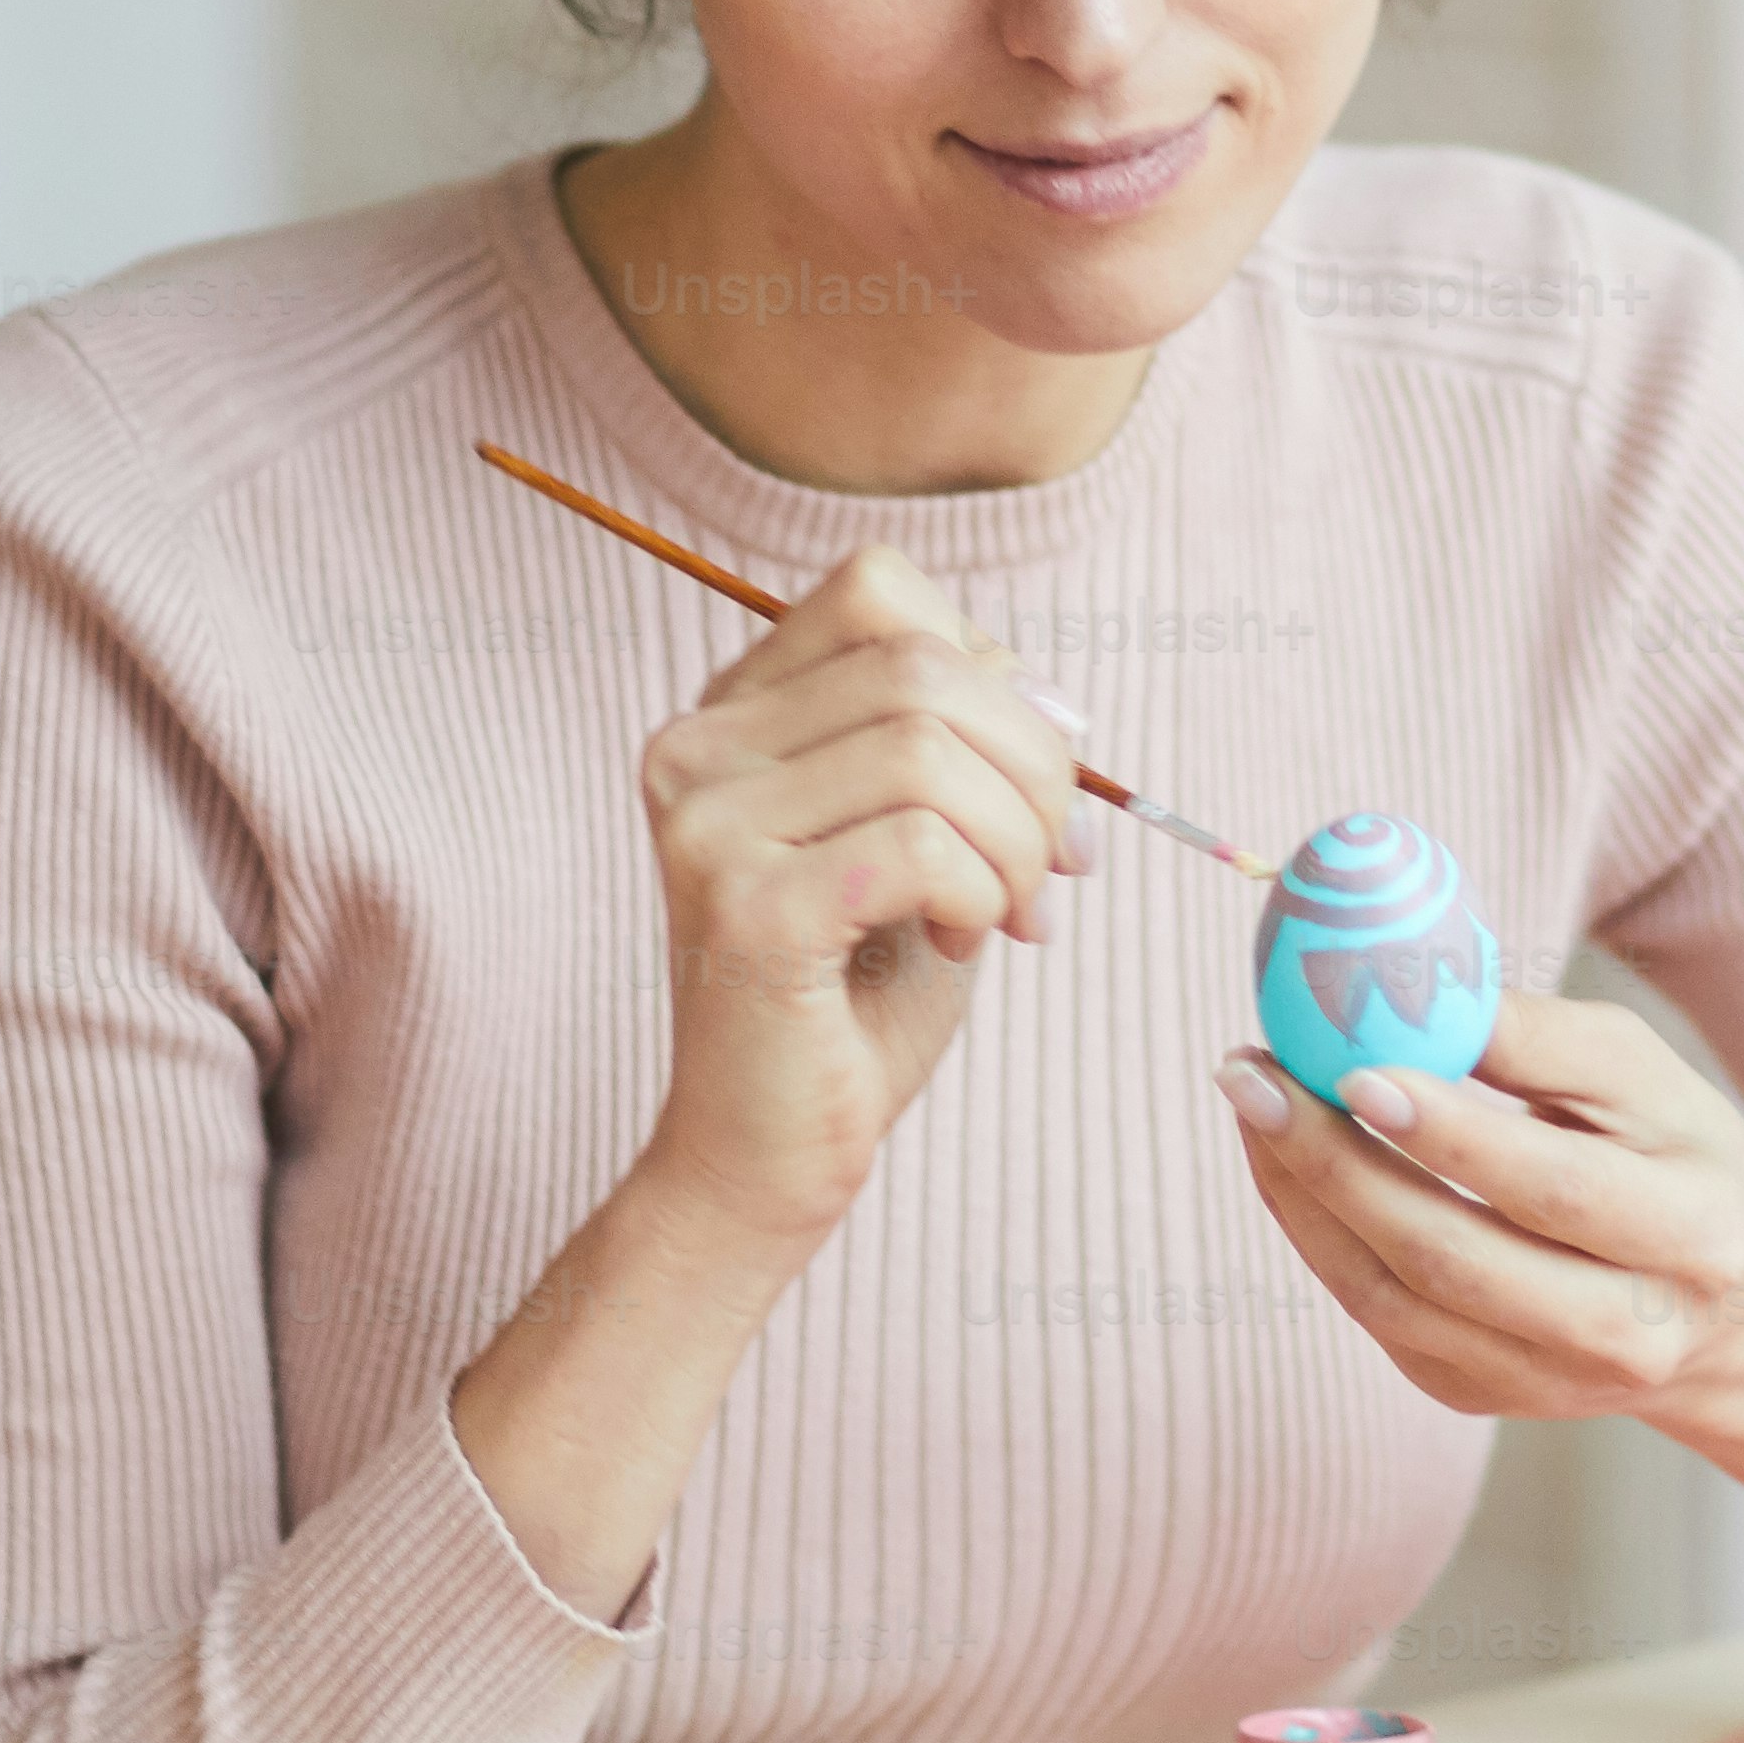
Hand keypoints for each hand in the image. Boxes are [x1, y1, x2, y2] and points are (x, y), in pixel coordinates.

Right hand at [627, 545, 1089, 1247]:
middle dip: (1033, 766)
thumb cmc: (852, 999)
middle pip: (923, 664)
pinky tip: (954, 945)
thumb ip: (956, 741)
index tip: (1022, 783)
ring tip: (1003, 916)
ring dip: (1013, 841)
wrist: (770, 1153)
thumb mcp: (920, 840)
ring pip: (930, 750)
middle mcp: (695, 749)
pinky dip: (978, 893)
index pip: (879, 589)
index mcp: (729, 714)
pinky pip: (920, 843)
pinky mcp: (744, 906)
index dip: (988, 670)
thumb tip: (1039, 684)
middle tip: (1048, 868)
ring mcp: (706, 824)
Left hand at [1215, 987, 1743, 1582]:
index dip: (1449, 1133)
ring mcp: (1552, 1384)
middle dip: (1338, 1165)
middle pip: (1455, 1260)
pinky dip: (1318, 1237)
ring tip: (1252, 1099)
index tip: (1352, 1064)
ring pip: (1398, 1302)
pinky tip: (1285, 1162)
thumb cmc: (1679, 1157)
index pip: (1553, 1188)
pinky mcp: (1489, 1397)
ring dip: (1304, 1199)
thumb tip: (1412, 992)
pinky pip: (1381, 1321)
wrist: (1734, 1307)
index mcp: (1693, 1237)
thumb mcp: (1648, 1078)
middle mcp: (1627, 1334)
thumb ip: (1540, 1038)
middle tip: (1256, 1074)